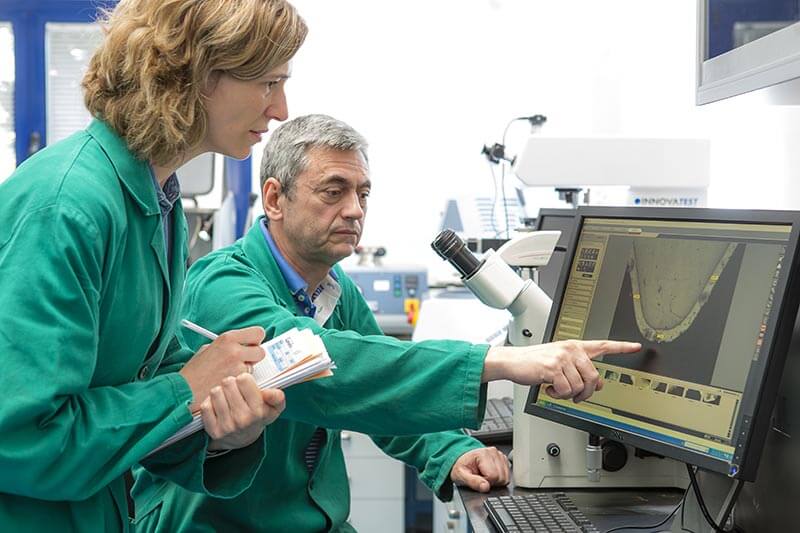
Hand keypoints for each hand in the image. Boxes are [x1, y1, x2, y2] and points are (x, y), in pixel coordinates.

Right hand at [180, 326, 265, 411]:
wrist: (184, 390)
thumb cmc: (194, 371)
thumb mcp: (208, 349)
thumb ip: (228, 345)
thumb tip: (243, 344)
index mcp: (227, 338)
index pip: (258, 333)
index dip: (256, 340)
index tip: (252, 345)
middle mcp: (234, 350)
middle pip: (261, 351)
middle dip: (254, 357)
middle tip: (243, 362)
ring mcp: (237, 367)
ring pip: (253, 368)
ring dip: (245, 371)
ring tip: (228, 375)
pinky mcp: (237, 383)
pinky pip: (246, 381)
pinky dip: (239, 383)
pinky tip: (227, 384)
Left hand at [202, 374, 285, 450]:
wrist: (243, 439)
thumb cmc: (259, 416)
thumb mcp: (274, 408)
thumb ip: (277, 397)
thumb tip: (268, 392)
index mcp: (258, 411)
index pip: (243, 379)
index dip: (244, 379)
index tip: (245, 384)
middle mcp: (242, 419)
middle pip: (228, 383)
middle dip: (231, 383)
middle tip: (234, 390)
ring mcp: (227, 426)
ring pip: (215, 392)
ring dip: (220, 392)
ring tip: (226, 397)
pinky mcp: (213, 430)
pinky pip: (206, 406)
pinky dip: (210, 402)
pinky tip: (217, 405)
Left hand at [450, 447, 509, 492]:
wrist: (462, 458)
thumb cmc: (462, 466)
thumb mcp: (461, 475)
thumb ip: (473, 482)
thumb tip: (485, 487)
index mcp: (483, 454)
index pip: (493, 476)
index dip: (486, 482)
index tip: (478, 478)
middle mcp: (493, 452)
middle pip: (501, 477)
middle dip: (492, 482)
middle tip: (481, 477)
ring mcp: (500, 455)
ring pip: (506, 477)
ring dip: (496, 480)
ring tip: (485, 475)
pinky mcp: (503, 459)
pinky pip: (508, 475)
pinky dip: (500, 477)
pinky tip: (491, 474)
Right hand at [482, 340, 640, 402]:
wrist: (512, 361)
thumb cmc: (534, 363)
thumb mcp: (559, 364)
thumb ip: (579, 371)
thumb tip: (598, 385)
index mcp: (574, 347)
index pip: (602, 345)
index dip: (621, 347)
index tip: (635, 346)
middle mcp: (570, 349)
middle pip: (594, 376)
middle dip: (586, 392)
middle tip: (575, 395)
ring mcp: (562, 357)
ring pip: (580, 386)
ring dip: (568, 394)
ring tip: (556, 388)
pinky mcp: (553, 367)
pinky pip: (566, 390)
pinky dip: (558, 394)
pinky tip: (549, 388)